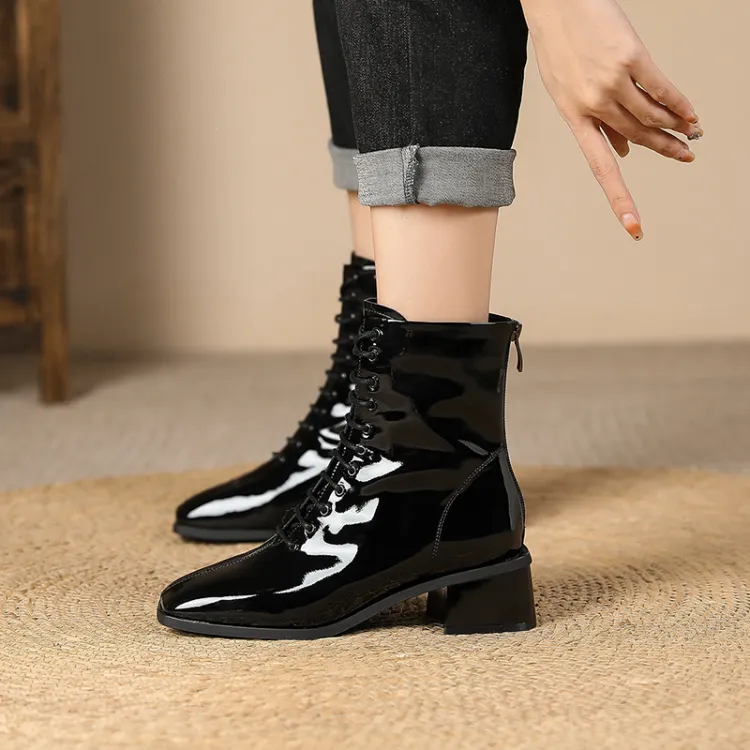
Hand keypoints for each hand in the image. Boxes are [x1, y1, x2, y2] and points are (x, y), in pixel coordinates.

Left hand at [522, 0, 700, 239]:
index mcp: (574, 118)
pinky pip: (662, 88)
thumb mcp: (565, 92)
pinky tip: (690, 113)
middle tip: (686, 156)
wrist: (556, 4)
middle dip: (665, 150)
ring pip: (652, 115)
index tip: (633, 226)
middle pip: (638, 138)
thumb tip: (622, 151)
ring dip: (675, 127)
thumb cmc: (560, 48)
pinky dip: (679, 103)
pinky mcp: (629, 57)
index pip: (600, 167)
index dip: (618, 198)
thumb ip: (595, 122)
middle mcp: (592, 105)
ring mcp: (611, 82)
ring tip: (691, 133)